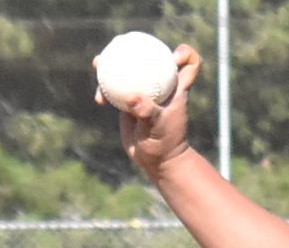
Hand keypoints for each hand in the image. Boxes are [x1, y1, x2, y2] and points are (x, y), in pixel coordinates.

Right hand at [94, 43, 200, 180]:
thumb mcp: (158, 126)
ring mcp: (145, 94)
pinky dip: (105, 91)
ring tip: (98, 64)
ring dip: (113, 64)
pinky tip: (99, 100)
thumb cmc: (164, 142)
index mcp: (176, 88)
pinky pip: (115, 90)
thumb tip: (132, 98)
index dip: (185, 54)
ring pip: (129, 72)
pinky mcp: (131, 103)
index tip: (174, 53)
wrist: (157, 160)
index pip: (189, 65)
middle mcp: (162, 87)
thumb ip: (148, 111)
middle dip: (139, 49)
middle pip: (153, 60)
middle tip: (121, 46)